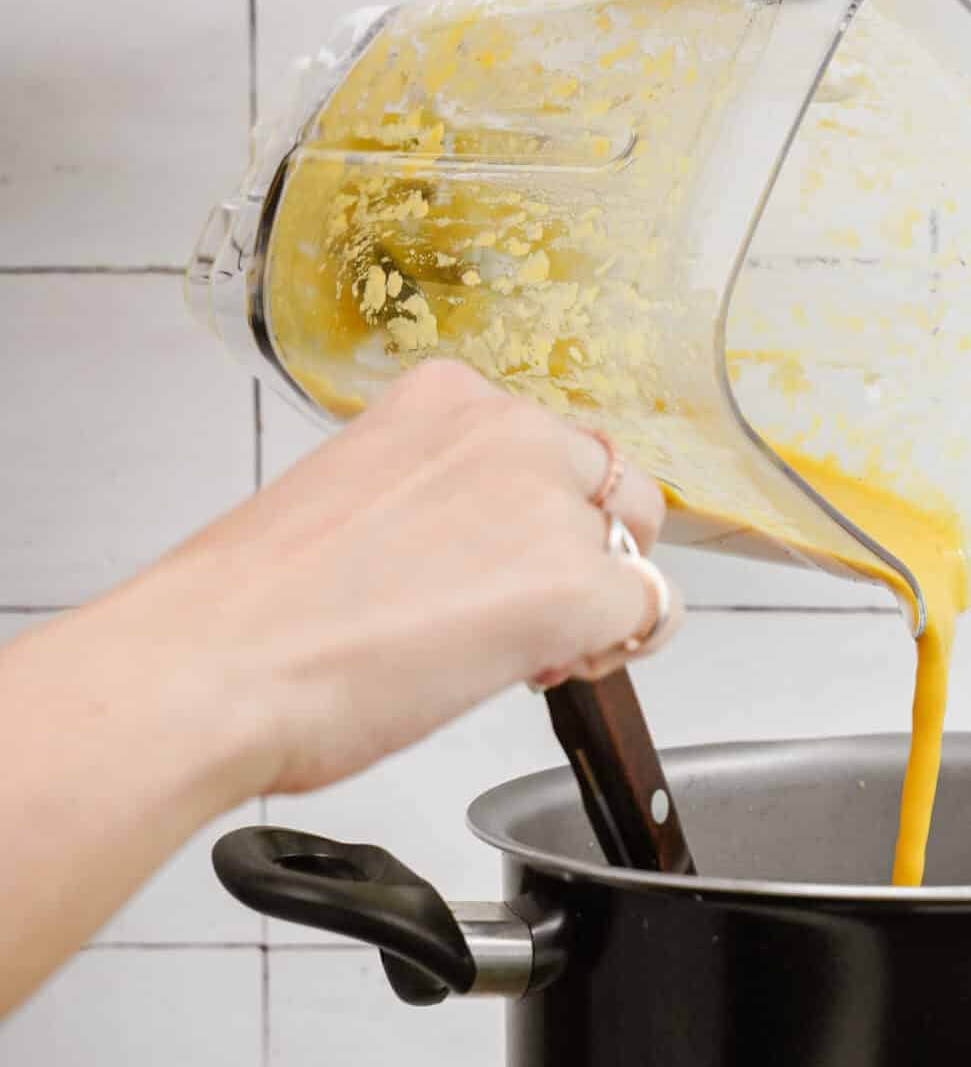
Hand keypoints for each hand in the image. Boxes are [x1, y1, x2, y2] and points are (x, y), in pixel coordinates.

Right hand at [106, 360, 680, 801]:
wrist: (218, 667)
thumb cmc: (254, 612)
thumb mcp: (352, 499)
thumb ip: (434, 500)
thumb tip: (468, 551)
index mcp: (447, 398)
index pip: (542, 444)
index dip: (531, 515)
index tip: (489, 562)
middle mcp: (510, 430)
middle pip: (606, 483)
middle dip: (581, 546)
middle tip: (517, 611)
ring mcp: (550, 504)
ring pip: (634, 542)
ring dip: (598, 597)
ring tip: (524, 649)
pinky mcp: (578, 585)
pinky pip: (655, 608)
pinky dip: (624, 646)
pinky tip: (559, 668)